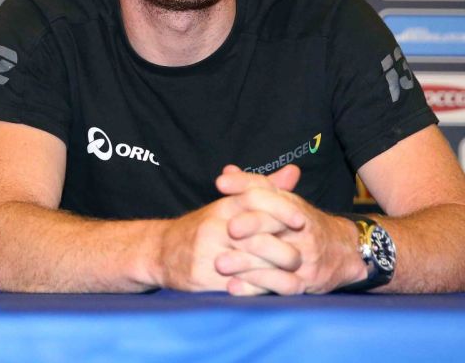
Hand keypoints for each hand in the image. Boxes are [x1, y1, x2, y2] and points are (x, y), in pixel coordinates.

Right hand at [157, 166, 303, 293]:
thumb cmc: (204, 228)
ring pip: (249, 263)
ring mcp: (207, 252)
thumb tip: (294, 172)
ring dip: (276, 273)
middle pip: (255, 234)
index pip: (254, 198)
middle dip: (282, 248)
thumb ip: (264, 190)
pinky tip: (275, 292)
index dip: (280, 208)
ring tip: (296, 278)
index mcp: (223, 207)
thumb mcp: (230, 205)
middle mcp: (214, 227)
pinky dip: (259, 290)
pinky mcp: (202, 277)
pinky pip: (236, 285)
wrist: (161, 251)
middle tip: (303, 256)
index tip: (301, 220)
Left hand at [214, 165, 360, 294]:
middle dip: (250, 224)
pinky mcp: (302, 281)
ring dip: (245, 261)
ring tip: (219, 263)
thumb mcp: (284, 201)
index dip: (243, 184)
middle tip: (228, 228)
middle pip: (272, 221)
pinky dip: (255, 287)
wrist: (344, 251)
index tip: (220, 183)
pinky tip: (234, 287)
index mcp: (289, 203)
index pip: (266, 189)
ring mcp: (302, 255)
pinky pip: (279, 285)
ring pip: (275, 256)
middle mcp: (296, 227)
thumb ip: (254, 187)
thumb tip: (226, 171)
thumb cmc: (303, 224)